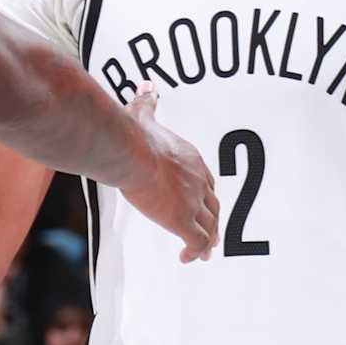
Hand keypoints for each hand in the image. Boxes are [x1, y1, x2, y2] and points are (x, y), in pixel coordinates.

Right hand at [119, 87, 218, 263]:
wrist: (133, 152)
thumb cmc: (136, 135)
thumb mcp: (144, 113)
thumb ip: (147, 102)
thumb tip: (146, 85)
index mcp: (192, 160)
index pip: (206, 181)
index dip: (204, 194)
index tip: (201, 202)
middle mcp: (198, 182)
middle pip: (212, 205)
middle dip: (212, 220)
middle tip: (212, 232)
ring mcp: (192, 202)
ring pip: (209, 227)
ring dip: (209, 240)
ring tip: (205, 252)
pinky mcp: (181, 220)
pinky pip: (196, 242)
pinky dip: (195, 252)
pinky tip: (187, 258)